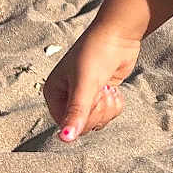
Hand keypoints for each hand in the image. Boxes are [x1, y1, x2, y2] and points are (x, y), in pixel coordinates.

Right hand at [42, 18, 141, 141]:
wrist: (120, 34)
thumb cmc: (97, 53)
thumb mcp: (86, 84)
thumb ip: (76, 112)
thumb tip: (65, 138)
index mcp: (53, 93)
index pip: (66, 123)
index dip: (84, 117)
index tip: (94, 99)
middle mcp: (66, 96)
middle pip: (82, 124)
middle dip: (98, 111)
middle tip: (103, 90)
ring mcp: (84, 95)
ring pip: (96, 120)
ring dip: (108, 108)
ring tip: (108, 88)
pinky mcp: (100, 94)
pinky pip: (107, 113)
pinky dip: (114, 104)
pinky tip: (114, 88)